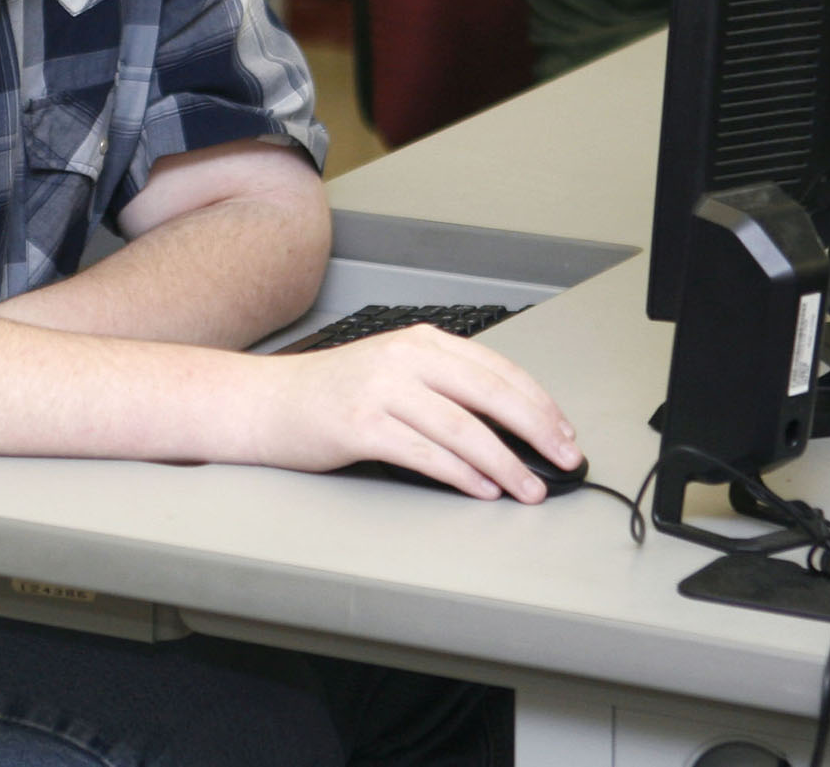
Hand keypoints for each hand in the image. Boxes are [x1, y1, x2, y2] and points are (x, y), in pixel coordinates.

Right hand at [239, 326, 580, 501]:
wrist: (265, 402)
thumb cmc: (331, 393)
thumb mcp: (393, 370)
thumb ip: (444, 386)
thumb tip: (510, 426)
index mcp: (420, 341)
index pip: (498, 369)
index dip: (541, 404)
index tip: (565, 433)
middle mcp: (403, 357)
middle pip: (490, 395)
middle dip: (537, 432)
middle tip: (565, 460)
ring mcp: (380, 389)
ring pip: (463, 429)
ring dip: (505, 464)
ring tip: (529, 488)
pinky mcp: (360, 424)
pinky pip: (426, 453)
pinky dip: (462, 475)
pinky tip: (483, 489)